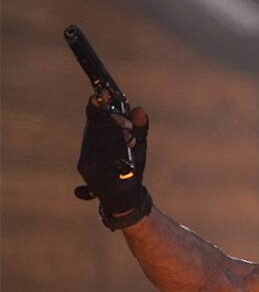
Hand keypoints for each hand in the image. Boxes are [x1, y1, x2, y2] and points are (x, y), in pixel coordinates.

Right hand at [76, 89, 149, 215]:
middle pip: (97, 125)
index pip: (93, 116)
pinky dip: (117, 153)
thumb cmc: (131, 168)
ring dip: (118, 138)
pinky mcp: (89, 170)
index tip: (102, 93)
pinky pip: (103, 155)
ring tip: (130, 141)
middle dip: (114, 123)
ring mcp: (86, 159)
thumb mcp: (139, 146)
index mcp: (96, 138)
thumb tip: (139, 110)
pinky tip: (124, 156)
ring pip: (100, 139)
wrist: (127, 198)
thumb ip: (140, 128)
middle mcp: (88, 147)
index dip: (97, 104)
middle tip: (129, 128)